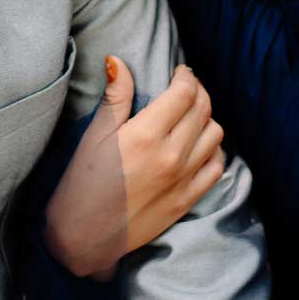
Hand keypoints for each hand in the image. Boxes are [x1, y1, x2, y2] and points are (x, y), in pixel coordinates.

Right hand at [43, 59, 224, 279]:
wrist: (83, 238)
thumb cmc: (82, 184)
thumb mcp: (93, 136)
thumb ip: (114, 98)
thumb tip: (118, 61)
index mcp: (146, 135)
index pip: (184, 93)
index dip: (186, 76)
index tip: (179, 72)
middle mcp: (171, 156)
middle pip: (203, 110)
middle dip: (198, 91)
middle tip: (185, 88)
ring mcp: (183, 180)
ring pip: (215, 135)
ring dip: (207, 118)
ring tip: (191, 115)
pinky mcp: (187, 200)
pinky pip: (217, 167)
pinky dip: (214, 150)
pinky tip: (199, 145)